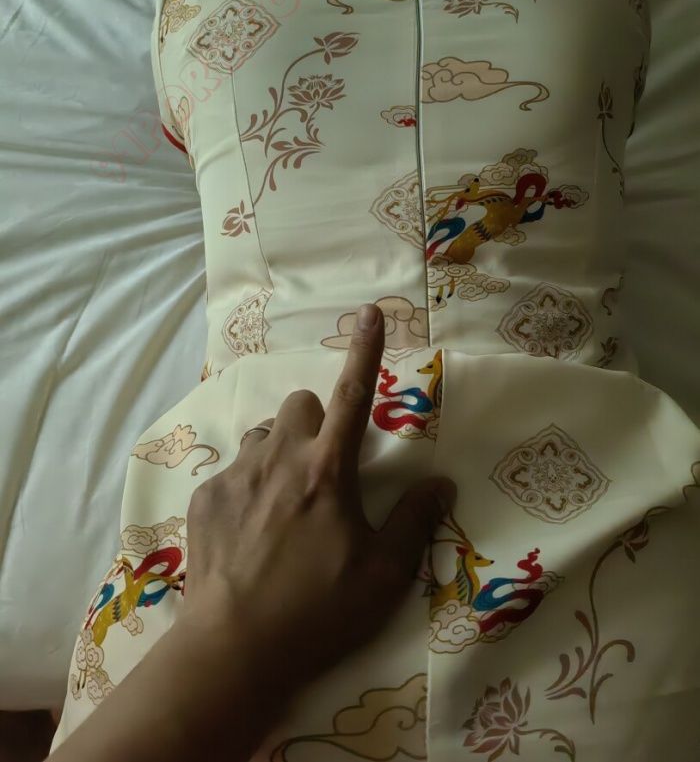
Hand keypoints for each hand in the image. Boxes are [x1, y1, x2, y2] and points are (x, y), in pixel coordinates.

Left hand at [182, 303, 456, 688]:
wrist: (234, 648)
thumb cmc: (319, 611)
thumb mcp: (383, 575)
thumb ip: (414, 521)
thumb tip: (440, 482)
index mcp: (328, 470)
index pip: (353, 394)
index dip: (366, 351)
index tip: (370, 312)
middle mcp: (280, 457)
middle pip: (299, 403)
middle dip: (315, 422)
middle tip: (322, 469)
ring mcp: (237, 473)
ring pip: (263, 435)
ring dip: (279, 453)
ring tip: (284, 504)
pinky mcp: (205, 495)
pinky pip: (233, 471)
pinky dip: (247, 487)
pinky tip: (249, 533)